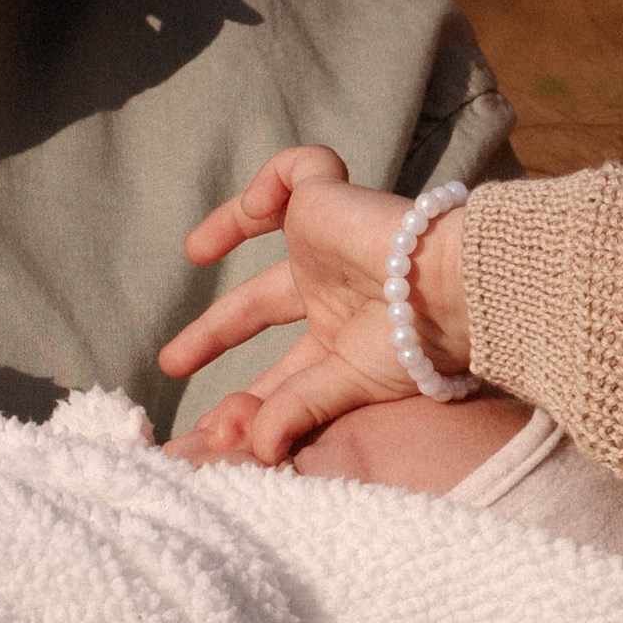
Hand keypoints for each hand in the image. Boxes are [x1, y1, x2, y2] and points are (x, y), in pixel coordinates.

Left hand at [165, 145, 468, 462]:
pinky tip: (255, 212)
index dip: (246, 396)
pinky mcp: (328, 199)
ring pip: (268, 219)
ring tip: (195, 250)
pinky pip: (293, 171)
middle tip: (171, 364)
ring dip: (226, 227)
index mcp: (341, 336)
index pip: (281, 369)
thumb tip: (254, 451)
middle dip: (211, 334)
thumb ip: (295, 410)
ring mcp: (327, 241)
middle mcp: (331, 288)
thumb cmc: (415, 342)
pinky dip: (266, 184)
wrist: (451, 287)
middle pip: (258, 304)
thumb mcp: (349, 383)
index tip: (207, 430)